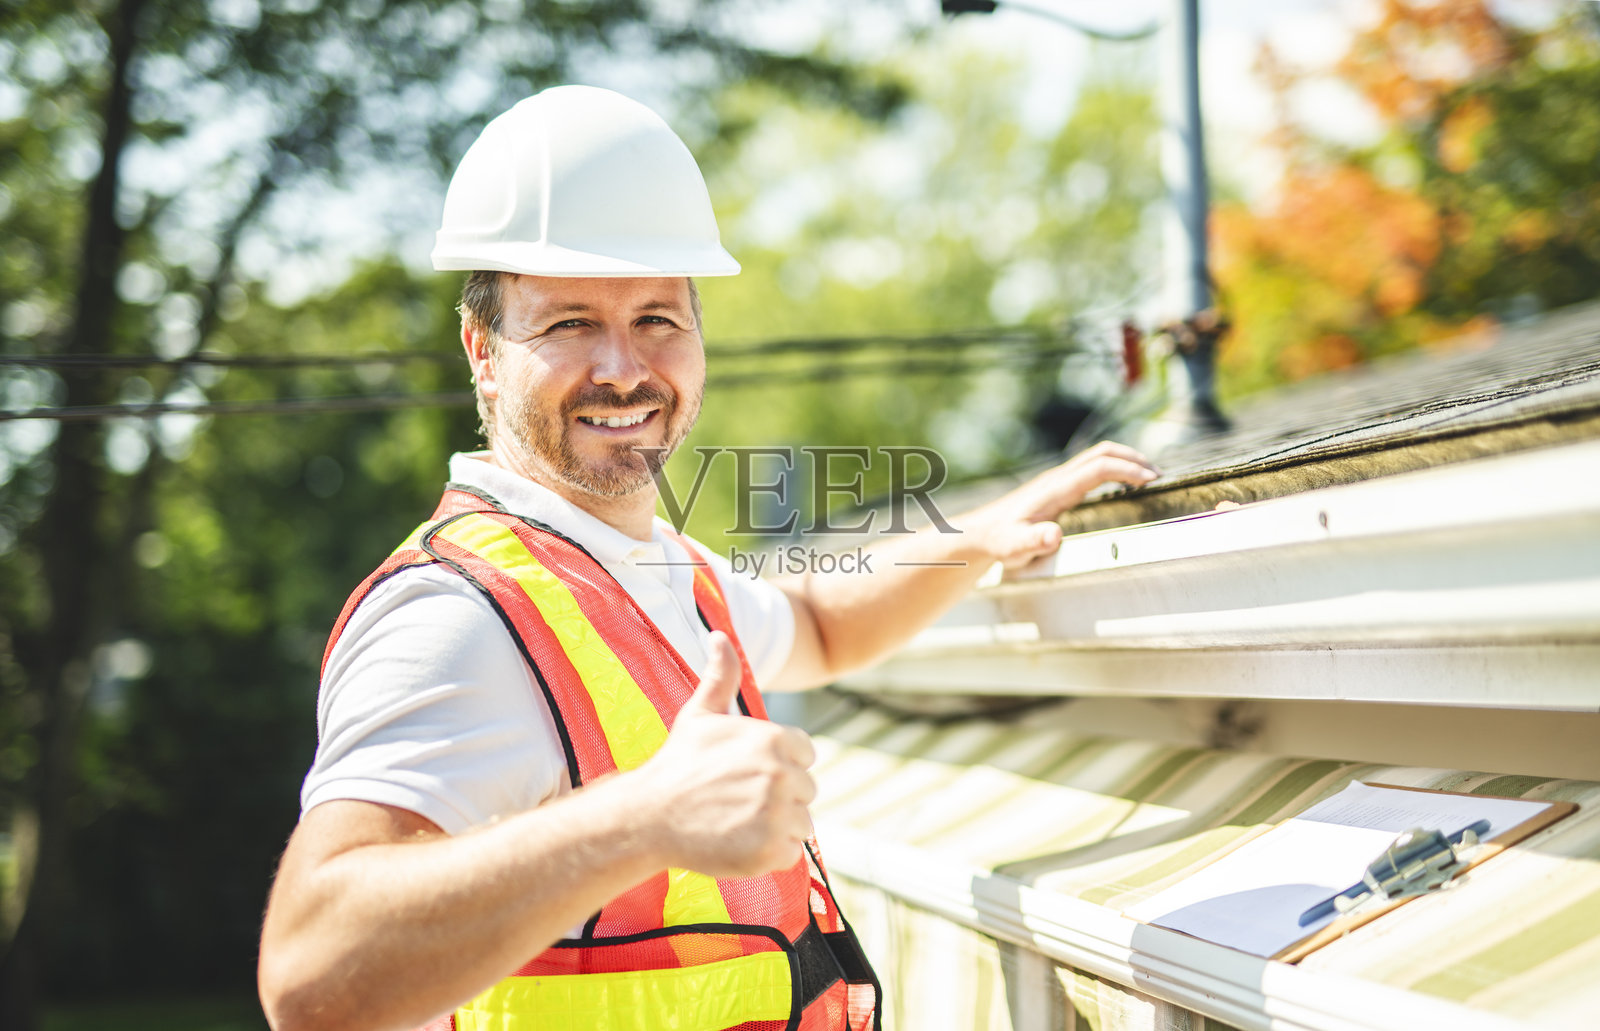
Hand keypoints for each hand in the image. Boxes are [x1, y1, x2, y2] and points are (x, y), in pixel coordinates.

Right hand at [637, 632, 815, 876]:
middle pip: (806, 790)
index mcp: (775, 739)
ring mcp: (778, 814)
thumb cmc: (677, 765)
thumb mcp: (701, 715)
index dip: (777, 766)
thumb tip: (720, 635)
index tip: (746, 774)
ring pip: (802, 822)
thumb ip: (722, 676)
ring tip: (736, 821)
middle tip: (736, 800)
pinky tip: (737, 841)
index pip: (805, 755)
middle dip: (778, 797)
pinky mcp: (771, 850)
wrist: (648, 817)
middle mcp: (781, 775)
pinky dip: (768, 853)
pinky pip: (790, 853)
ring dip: (775, 826)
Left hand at [974, 441, 1157, 569]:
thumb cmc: (999, 541)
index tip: (1152, 480)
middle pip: (1102, 452)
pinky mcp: (1059, 487)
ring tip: (1150, 477)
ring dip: (1126, 461)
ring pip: (1098, 457)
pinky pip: (1093, 468)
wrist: (981, 533)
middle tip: (1159, 474)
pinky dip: (1115, 469)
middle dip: (1133, 458)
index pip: (1098, 468)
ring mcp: (1059, 480)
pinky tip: (1125, 485)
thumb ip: (1033, 542)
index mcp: (1054, 489)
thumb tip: (1054, 535)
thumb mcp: (1014, 547)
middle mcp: (1059, 479)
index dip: (1127, 470)